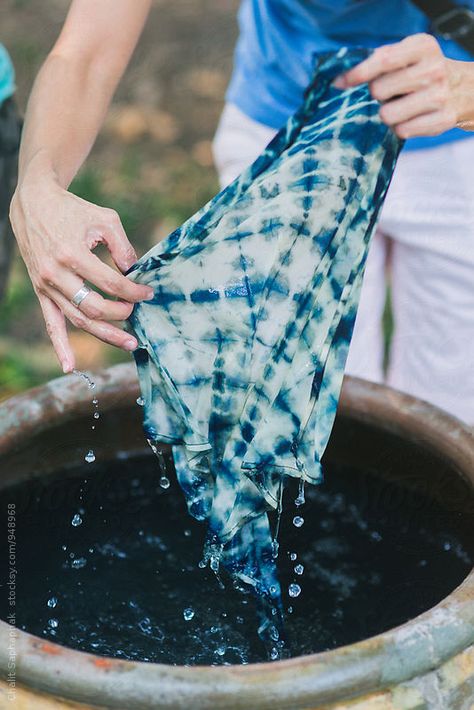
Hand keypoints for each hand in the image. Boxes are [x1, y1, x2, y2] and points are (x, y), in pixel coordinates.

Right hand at [10, 162, 153, 372]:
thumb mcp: (104, 219)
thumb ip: (123, 247)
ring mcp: (46, 286)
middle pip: (94, 307)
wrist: (34, 204)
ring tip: (130, 344)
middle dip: (121, 314)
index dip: (133, 291)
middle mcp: (56, 274)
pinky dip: (60, 346)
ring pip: (78, 320)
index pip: (111, 283)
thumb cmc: (73, 210)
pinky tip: (70, 367)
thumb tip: (134, 274)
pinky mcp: (41, 292)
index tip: (148, 293)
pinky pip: (50, 324)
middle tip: (137, 313)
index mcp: (72, 254)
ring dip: (105, 335)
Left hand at [334, 33, 468, 138]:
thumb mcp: (409, 55)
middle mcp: (433, 69)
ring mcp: (439, 96)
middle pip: (379, 91)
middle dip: (378, 95)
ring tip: (403, 106)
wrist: (466, 89)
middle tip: (392, 93)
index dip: (357, 74)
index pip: (382, 60)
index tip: (340, 83)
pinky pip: (401, 131)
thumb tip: (341, 81)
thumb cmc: (425, 72)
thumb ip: (379, 61)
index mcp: (423, 47)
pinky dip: (401, 127)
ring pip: (387, 115)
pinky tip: (413, 118)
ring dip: (388, 114)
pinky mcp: (442, 120)